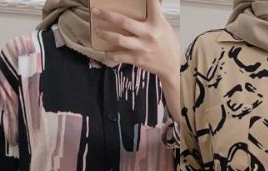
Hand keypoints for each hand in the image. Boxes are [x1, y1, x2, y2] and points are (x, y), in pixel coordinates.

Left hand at [91, 0, 180, 118]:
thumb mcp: (164, 26)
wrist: (172, 67)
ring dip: (105, 34)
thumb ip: (154, 16)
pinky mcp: (137, 59)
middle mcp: (148, 34)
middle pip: (124, 22)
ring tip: (97, 30)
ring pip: (119, 39)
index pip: (152, 3)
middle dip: (107, 16)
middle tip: (96, 12)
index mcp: (157, 22)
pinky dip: (111, 54)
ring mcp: (141, 47)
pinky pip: (120, 57)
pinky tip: (105, 51)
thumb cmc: (167, 44)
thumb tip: (143, 6)